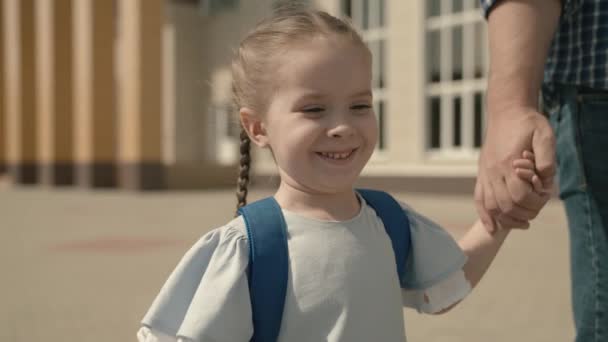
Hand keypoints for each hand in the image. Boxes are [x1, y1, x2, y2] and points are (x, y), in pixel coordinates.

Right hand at [475, 107, 555, 232]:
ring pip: (491, 206)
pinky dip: (485, 216)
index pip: (519, 196)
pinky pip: (479, 199)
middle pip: (505, 205)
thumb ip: (546, 158)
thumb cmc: (528, 123)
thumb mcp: (544, 135)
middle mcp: (493, 171)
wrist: (506, 113)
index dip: (534, 203)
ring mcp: (485, 173)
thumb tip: (545, 179)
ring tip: (522, 223)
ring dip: (506, 219)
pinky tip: (492, 227)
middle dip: (523, 213)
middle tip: (536, 210)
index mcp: (508, 162)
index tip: (544, 197)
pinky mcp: (482, 174)